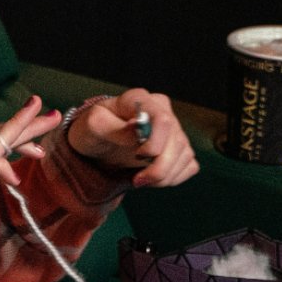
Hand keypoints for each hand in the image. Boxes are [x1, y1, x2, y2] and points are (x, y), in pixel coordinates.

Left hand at [67, 89, 198, 188]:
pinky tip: (153, 178)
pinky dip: (173, 178)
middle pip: (178, 141)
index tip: (139, 156)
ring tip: (140, 179)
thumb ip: (113, 127)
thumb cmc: (92, 132)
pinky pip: (189, 166)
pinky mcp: (179, 148)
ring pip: (185, 155)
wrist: (96, 147)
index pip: (163, 119)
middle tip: (137, 181)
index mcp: (141, 100)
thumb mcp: (92, 127)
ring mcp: (174, 129)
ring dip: (164, 176)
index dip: (156, 143)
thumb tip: (137, 126)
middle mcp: (162, 110)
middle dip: (159, 168)